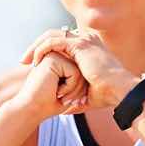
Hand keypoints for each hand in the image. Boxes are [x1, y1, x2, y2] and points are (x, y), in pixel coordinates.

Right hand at [10, 51, 88, 120]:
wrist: (31, 110)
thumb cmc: (47, 105)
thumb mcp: (69, 92)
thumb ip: (80, 82)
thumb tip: (99, 83)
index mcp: (58, 62)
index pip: (81, 73)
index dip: (78, 89)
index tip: (64, 100)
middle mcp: (56, 56)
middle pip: (82, 71)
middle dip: (77, 90)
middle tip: (63, 100)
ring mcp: (54, 56)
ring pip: (80, 72)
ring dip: (74, 90)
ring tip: (59, 96)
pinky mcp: (53, 59)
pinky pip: (75, 72)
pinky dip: (69, 87)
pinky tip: (57, 91)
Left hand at [21, 27, 138, 110]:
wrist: (120, 91)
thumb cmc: (107, 96)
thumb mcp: (86, 95)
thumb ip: (75, 98)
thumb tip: (64, 110)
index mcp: (88, 48)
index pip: (62, 42)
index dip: (46, 51)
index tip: (33, 65)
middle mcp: (86, 40)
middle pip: (54, 35)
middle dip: (36, 47)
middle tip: (24, 61)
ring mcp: (84, 40)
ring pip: (51, 36)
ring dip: (35, 47)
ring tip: (25, 61)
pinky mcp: (80, 45)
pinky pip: (53, 42)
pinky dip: (42, 49)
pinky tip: (35, 61)